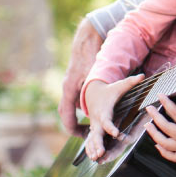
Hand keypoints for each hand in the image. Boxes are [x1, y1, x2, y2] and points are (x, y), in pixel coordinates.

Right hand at [58, 18, 102, 135]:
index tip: (82, 136)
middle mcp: (67, 88)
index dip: (73, 128)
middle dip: (73, 125)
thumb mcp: (97, 74)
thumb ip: (103, 87)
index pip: (67, 115)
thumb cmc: (91, 57)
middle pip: (65, 113)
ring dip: (77, 116)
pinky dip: (80, 107)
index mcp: (70, 89)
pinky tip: (92, 109)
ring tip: (89, 126)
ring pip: (69, 106)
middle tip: (85, 134)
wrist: (86, 41)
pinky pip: (73, 99)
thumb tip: (110, 100)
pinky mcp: (72, 82)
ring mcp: (68, 85)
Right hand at [83, 74, 143, 160]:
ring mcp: (94, 126)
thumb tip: (143, 75)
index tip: (116, 133)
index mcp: (105, 111)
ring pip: (92, 139)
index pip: (107, 121)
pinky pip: (90, 141)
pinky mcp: (93, 130)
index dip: (111, 127)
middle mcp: (97, 120)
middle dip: (97, 143)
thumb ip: (131, 82)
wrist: (93, 93)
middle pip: (96, 133)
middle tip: (100, 153)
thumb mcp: (120, 86)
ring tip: (96, 159)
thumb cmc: (110, 91)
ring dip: (93, 149)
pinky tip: (93, 159)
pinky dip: (90, 149)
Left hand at [144, 94, 175, 162]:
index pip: (175, 113)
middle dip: (155, 117)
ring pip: (165, 145)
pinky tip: (158, 145)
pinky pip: (173, 157)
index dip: (166, 102)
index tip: (159, 94)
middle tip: (149, 108)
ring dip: (154, 135)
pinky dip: (163, 151)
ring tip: (147, 125)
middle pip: (166, 128)